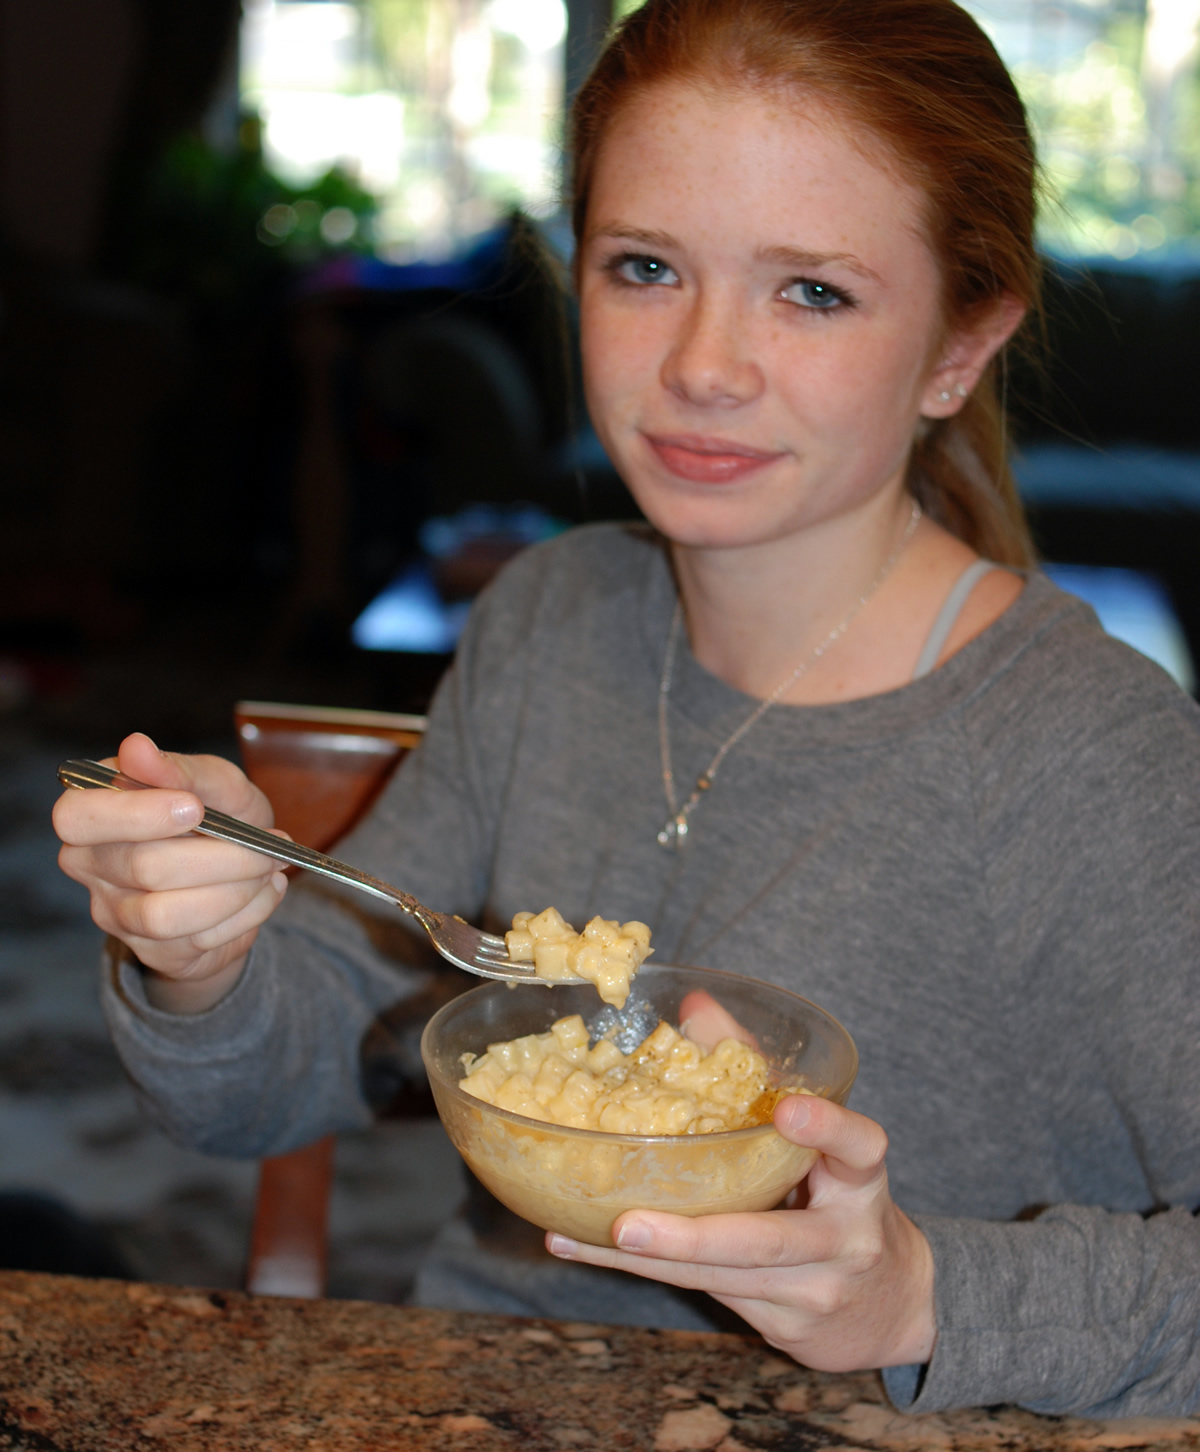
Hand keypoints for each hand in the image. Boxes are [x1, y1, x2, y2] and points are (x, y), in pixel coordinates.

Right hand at [54, 732, 288, 1013]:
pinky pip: (197, 941)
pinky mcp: (150, 949)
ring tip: (268, 867)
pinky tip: (264, 890)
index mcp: (92, 811)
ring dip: (237, 889)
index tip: (195, 807)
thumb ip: (179, 768)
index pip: (76, 817)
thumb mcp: (215, 782)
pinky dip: (247, 913)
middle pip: (142, 867)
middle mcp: (90, 864)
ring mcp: (114, 912)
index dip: (134, 815)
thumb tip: (136, 747)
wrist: (245, 872)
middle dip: (223, 855)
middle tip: (268, 842)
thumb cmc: (220, 814)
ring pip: (166, 914)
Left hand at [547, 1093, 935, 1372]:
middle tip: (629, 1224)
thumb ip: (762, 1073)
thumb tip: (697, 1005)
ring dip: (648, 1261)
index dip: (830, 1126)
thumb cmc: (840, 1200)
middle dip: (694, 1237)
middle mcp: (844, 1239)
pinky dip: (648, 1271)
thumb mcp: (822, 1142)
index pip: (860, 1147)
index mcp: (861, 1180)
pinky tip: (588, 1249)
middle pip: (767, 1241)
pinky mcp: (784, 1324)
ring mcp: (813, 1290)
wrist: (893, 1308)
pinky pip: (707, 1293)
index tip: (789, 1107)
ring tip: (584, 1236)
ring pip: (722, 1276)